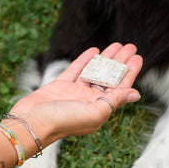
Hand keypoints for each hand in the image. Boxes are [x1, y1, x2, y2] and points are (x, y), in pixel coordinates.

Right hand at [9, 43, 142, 144]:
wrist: (31, 122)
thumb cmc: (63, 121)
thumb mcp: (94, 113)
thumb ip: (115, 102)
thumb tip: (135, 94)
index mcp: (100, 109)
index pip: (120, 88)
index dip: (130, 72)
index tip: (138, 57)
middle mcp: (89, 101)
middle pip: (109, 78)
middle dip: (120, 62)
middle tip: (130, 46)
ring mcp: (74, 93)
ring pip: (94, 72)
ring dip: (106, 58)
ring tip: (117, 44)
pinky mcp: (60, 86)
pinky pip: (76, 70)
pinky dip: (85, 60)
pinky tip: (94, 50)